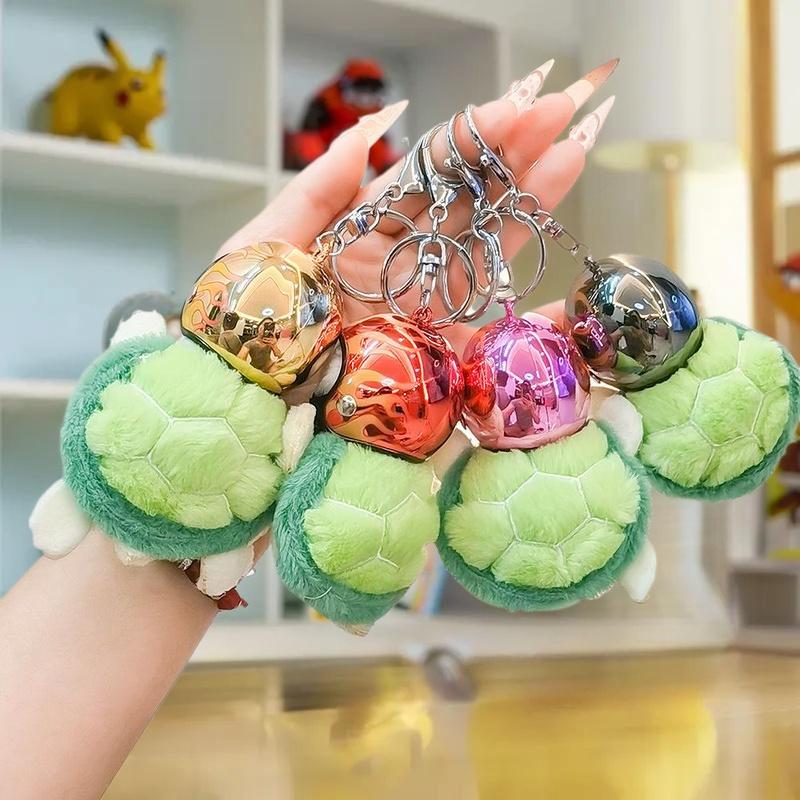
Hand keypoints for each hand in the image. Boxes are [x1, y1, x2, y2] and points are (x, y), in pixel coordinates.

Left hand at [219, 58, 617, 352]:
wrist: (249, 397)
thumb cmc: (247, 318)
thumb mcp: (266, 242)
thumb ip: (314, 191)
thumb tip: (364, 134)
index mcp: (361, 232)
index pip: (423, 176)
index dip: (466, 141)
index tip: (509, 106)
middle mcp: (400, 263)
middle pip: (463, 203)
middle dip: (510, 158)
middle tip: (557, 114)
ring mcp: (422, 305)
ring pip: (483, 245)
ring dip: (527, 200)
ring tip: (570, 150)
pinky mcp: (435, 350)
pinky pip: (486, 318)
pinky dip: (523, 288)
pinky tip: (555, 247)